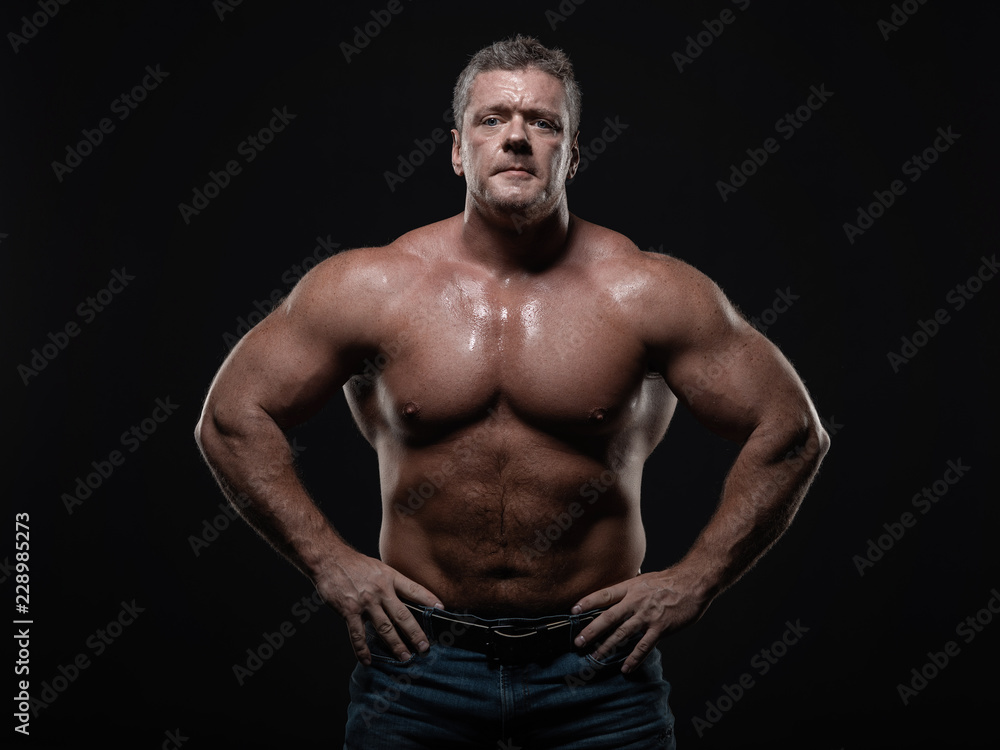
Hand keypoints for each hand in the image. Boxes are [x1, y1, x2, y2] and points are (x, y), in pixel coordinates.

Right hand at [313, 550, 442, 664]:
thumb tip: (403, 600)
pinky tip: (368, 660)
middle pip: (403, 615)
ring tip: (404, 657)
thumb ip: (390, 583)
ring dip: (395, 644)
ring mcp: (365, 602)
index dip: (428, 599)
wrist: (329, 559)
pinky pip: (358, 635)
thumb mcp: (378, 567)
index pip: (414, 589)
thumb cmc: (354, 564)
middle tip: (424, 647)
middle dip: (415, 633)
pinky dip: (362, 650)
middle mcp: (381, 590)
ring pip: (384, 628)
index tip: (441, 609)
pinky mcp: (349, 611)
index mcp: (390, 577)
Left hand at [570, 568, 710, 672]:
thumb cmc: (669, 581)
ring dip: (607, 646)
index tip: (573, 610)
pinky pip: (644, 646)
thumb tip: (616, 597)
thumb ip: (630, 590)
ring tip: (596, 656)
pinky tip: (626, 667)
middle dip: (592, 630)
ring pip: (623, 634)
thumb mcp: (644, 580)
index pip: (604, 595)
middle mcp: (635, 602)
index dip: (588, 602)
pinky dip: (634, 658)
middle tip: (578, 641)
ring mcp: (647, 616)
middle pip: (608, 617)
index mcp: (630, 588)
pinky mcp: (660, 628)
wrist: (693, 583)